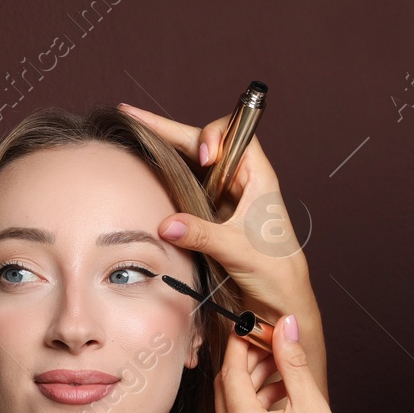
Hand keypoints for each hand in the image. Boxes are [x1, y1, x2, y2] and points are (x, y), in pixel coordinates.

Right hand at [116, 101, 328, 402]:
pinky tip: (146, 167)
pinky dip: (167, 174)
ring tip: (136, 131)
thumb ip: (202, 233)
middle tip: (133, 115)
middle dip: (169, 128)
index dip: (214, 135)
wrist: (280, 297)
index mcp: (258, 176)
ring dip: (166, 147)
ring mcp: (224, 196)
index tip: (205, 156)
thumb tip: (167, 223)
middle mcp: (240, 180)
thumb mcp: (236, 249)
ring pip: (192, 160)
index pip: (235, 133)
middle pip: (204, 140)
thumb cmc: (274, 270)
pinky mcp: (211, 213)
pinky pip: (187, 185)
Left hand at [214, 313, 369, 412]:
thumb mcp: (312, 406)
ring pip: (231, 403)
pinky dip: (255, 403)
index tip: (255, 324)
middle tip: (273, 343)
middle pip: (226, 387)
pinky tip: (281, 393)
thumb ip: (292, 362)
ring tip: (282, 367)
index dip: (241, 344)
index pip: (231, 373)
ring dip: (252, 380)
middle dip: (247, 361)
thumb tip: (284, 325)